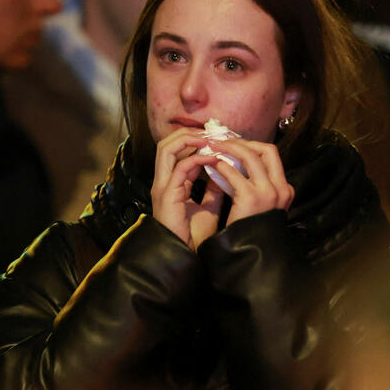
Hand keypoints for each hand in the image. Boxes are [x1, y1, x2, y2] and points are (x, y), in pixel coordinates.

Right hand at [151, 129, 225, 249]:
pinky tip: (215, 159)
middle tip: (213, 132)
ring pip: (167, 148)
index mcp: (171, 183)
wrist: (186, 257)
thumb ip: (214, 188)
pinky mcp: (167, 194)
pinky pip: (181, 167)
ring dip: (190, 139)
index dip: (195, 140)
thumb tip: (227, 170)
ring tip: (211, 139)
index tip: (216, 137)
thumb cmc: (194, 237)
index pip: (177, 151)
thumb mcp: (208, 207)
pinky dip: (198, 159)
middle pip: (167, 144)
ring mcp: (162, 186)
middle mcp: (163, 181)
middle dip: (189, 133)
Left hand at [208, 139, 293, 225]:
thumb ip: (255, 184)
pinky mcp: (251, 197)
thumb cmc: (250, 230)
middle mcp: (281, 188)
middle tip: (224, 141)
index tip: (235, 145)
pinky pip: (234, 173)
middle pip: (267, 150)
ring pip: (251, 156)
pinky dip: (222, 166)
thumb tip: (236, 161)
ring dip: (231, 148)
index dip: (252, 146)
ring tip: (215, 147)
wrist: (250, 252)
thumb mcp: (261, 205)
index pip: (272, 156)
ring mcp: (268, 192)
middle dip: (244, 142)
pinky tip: (213, 165)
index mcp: (284, 189)